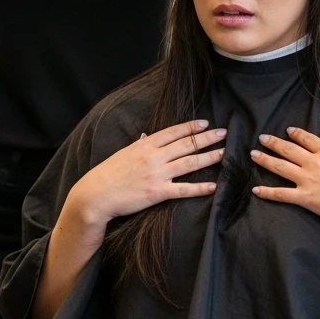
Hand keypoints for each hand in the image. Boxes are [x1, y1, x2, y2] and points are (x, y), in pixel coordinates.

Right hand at [70, 119, 225, 226]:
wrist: (96, 195)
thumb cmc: (108, 174)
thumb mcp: (123, 153)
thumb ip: (138, 144)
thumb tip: (146, 135)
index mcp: (145, 145)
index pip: (173, 132)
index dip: (191, 127)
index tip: (205, 123)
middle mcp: (153, 157)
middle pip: (186, 145)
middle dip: (207, 138)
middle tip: (223, 133)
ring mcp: (157, 175)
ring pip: (189, 163)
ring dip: (208, 157)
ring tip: (223, 153)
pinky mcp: (157, 193)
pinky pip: (183, 189)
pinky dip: (199, 188)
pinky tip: (213, 186)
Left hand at [250, 127, 319, 230]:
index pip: (308, 139)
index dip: (296, 134)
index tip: (288, 130)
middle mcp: (314, 163)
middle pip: (289, 149)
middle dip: (274, 143)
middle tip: (262, 138)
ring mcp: (306, 180)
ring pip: (280, 167)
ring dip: (265, 160)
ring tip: (253, 154)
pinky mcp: (303, 197)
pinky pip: (281, 193)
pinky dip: (267, 192)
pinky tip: (256, 190)